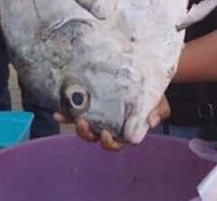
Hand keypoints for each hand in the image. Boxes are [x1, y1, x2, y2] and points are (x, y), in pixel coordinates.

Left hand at [54, 95, 169, 151]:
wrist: (145, 73)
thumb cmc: (152, 92)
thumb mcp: (159, 101)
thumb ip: (158, 111)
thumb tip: (151, 121)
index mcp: (123, 129)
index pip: (115, 143)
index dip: (108, 143)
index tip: (106, 133)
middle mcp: (108, 124)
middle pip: (94, 137)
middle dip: (86, 134)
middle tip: (84, 123)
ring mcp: (97, 114)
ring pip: (82, 125)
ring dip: (73, 123)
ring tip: (67, 115)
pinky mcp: (88, 102)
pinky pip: (74, 110)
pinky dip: (65, 112)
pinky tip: (57, 110)